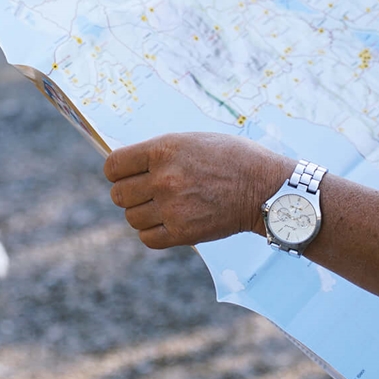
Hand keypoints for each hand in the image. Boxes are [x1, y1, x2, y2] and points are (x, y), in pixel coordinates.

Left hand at [104, 133, 293, 249]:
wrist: (265, 188)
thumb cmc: (231, 159)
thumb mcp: (192, 141)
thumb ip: (159, 152)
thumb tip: (128, 164)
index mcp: (163, 150)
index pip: (113, 166)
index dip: (116, 171)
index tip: (125, 174)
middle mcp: (163, 179)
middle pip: (118, 195)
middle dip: (128, 194)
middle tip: (146, 193)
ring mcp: (172, 207)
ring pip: (132, 218)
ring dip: (142, 213)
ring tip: (162, 207)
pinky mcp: (183, 233)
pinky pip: (147, 238)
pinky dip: (152, 232)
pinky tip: (167, 223)